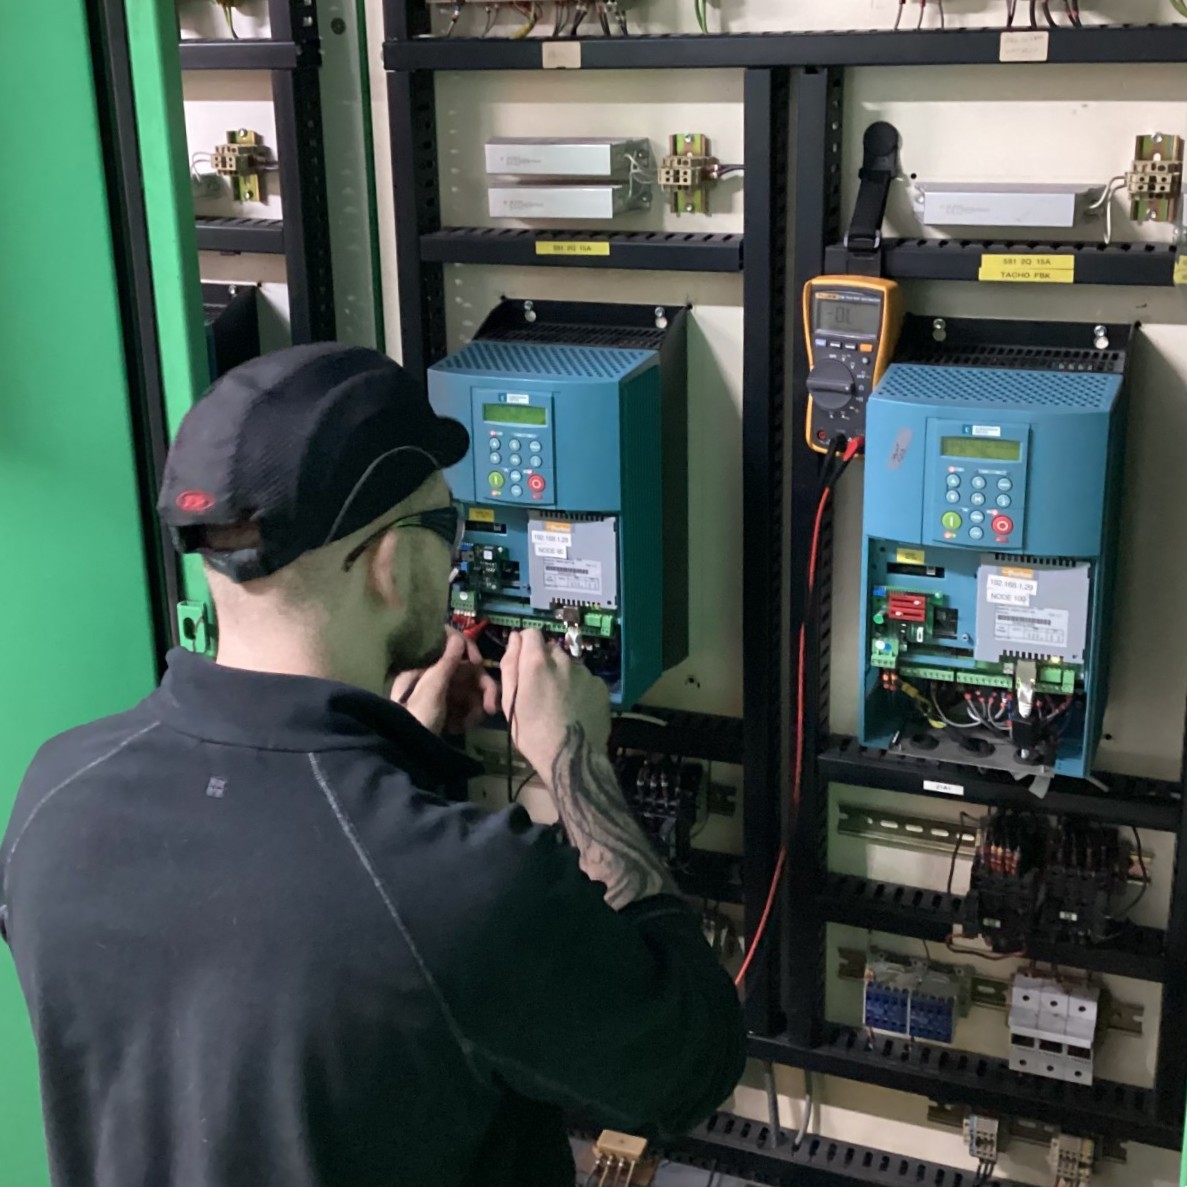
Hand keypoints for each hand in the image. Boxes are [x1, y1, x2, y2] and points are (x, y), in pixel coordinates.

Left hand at [391, 628, 497, 734]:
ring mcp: (437, 695)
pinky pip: (462, 707)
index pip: (449, 644)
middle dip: (481, 689)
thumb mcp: (432, 689)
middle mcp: (431, 677)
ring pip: (467, 690)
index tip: (478, 662)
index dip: (467, 649)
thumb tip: (456, 636)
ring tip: (473, 723)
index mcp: (423, 665)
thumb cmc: (416, 718)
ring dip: (476, 706)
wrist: (404, 754)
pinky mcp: (441, 713)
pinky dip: (466, 716)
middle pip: (465, 671)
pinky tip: (463, 728)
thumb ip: (446, 662)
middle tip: (491, 708)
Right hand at [499, 629, 610, 779]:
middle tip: (541, 689)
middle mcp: (563, 660)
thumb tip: (514, 639)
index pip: (531, 634)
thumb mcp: (511, 702)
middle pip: (551, 649)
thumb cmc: (533, 734)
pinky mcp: (600, 685)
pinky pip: (586, 678)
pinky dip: (580, 687)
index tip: (524, 661)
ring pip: (569, 664)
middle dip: (544, 662)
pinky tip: (576, 708)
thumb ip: (510, 666)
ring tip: (560, 702)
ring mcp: (585, 672)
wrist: (573, 758)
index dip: (526, 645)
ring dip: (563, 675)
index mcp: (536, 663)